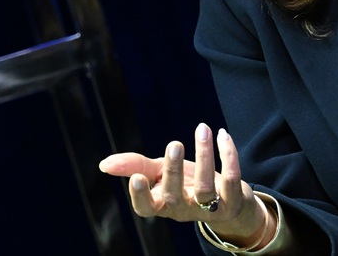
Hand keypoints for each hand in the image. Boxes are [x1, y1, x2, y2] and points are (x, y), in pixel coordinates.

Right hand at [98, 123, 268, 243]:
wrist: (228, 201)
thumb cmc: (186, 183)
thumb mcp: (159, 174)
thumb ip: (134, 167)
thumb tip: (104, 164)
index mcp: (163, 204)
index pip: (147, 208)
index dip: (140, 197)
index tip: (137, 178)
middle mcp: (184, 209)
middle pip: (175, 196)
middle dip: (173, 171)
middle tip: (173, 144)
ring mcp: (210, 208)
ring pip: (205, 187)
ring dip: (204, 155)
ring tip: (202, 129)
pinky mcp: (232, 199)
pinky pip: (232, 178)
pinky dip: (228, 155)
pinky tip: (221, 135)